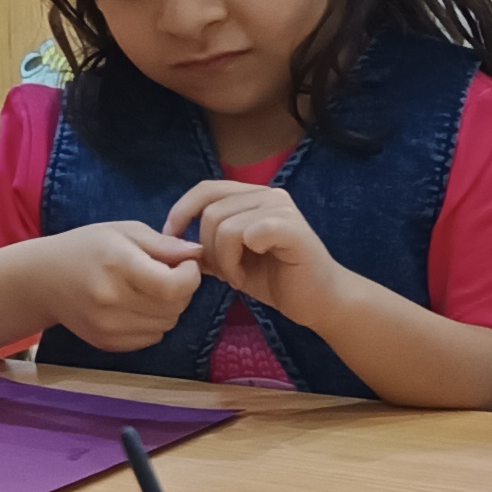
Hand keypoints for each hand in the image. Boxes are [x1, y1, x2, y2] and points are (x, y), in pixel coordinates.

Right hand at [41, 220, 203, 352]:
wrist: (43, 281)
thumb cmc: (86, 247)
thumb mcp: (124, 231)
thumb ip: (164, 244)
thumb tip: (198, 254)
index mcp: (117, 266)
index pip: (173, 286)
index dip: (190, 276)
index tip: (185, 264)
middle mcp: (112, 300)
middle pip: (175, 307)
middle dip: (182, 289)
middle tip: (167, 273)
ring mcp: (108, 326)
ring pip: (167, 324)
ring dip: (170, 308)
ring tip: (150, 289)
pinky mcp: (107, 343)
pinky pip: (152, 338)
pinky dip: (154, 323)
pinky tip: (137, 305)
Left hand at [167, 180, 356, 326]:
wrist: (320, 302)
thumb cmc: (278, 280)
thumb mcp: (232, 261)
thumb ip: (209, 246)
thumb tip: (174, 242)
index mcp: (254, 196)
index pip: (206, 189)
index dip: (182, 211)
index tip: (171, 239)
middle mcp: (268, 195)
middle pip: (211, 212)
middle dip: (208, 250)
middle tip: (225, 274)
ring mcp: (282, 209)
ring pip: (224, 226)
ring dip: (223, 261)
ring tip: (238, 278)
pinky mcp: (292, 228)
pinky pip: (246, 235)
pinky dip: (237, 262)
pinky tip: (247, 279)